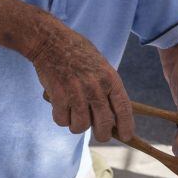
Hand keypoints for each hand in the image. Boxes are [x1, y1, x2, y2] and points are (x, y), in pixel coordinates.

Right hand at [30, 21, 132, 141]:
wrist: (51, 41)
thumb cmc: (77, 52)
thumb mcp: (101, 65)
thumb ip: (107, 87)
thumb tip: (112, 115)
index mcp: (110, 78)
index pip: (123, 109)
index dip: (126, 126)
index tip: (126, 136)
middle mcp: (96, 88)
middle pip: (104, 124)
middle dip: (102, 134)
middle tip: (99, 134)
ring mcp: (77, 93)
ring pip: (81, 127)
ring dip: (77, 125)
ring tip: (74, 114)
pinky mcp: (58, 97)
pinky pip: (62, 121)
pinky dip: (61, 118)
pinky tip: (60, 108)